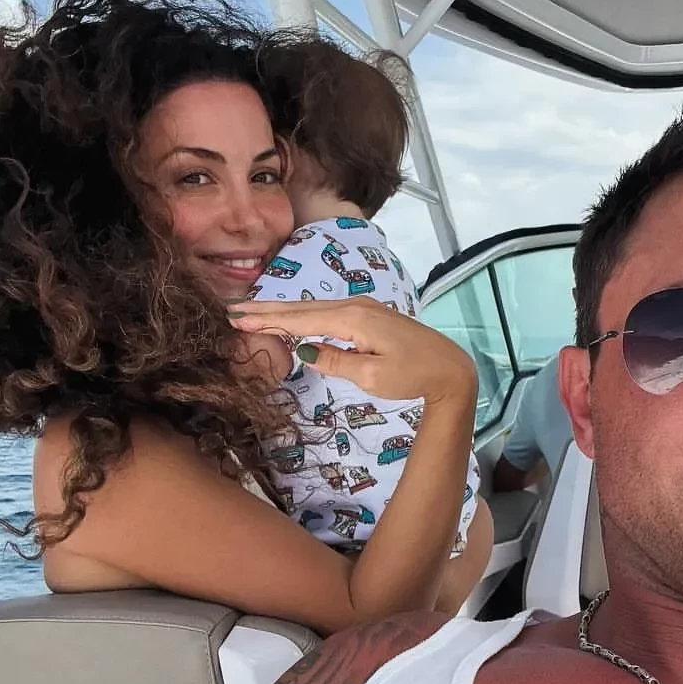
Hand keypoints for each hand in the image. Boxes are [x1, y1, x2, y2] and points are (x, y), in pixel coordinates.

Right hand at [229, 297, 476, 407]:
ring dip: (282, 311)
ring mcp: (364, 308)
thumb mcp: (372, 376)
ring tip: (253, 314)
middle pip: (302, 308)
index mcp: (353, 319)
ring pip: (313, 308)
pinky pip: (327, 313)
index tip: (237, 319)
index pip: (300, 319)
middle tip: (233, 311)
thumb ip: (336, 361)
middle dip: (267, 310)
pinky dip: (303, 315)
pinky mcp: (369, 316)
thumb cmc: (414, 375)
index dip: (267, 320)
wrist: (449, 368)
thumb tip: (305, 351)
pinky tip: (292, 319)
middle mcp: (356, 306)